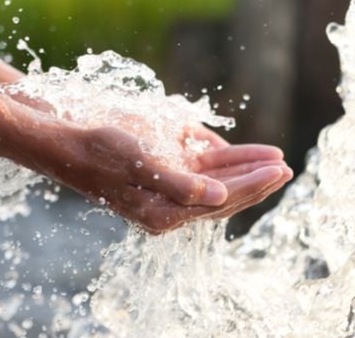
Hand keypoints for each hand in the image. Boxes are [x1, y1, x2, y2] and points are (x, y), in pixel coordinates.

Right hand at [27, 124, 291, 233]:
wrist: (66, 141)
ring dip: (245, 170)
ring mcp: (169, 188)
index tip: (279, 169)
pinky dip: (225, 161)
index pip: (222, 200)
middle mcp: (171, 205)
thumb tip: (219, 197)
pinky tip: (242, 155)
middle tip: (288, 168)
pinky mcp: (164, 171)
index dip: (252, 184)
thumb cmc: (100, 151)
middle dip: (257, 180)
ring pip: (217, 182)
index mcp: (166, 212)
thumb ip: (181, 185)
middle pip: (225, 195)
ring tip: (275, 161)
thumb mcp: (141, 165)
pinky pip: (202, 169)